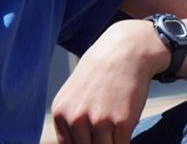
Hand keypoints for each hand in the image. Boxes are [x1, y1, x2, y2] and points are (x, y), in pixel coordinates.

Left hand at [50, 20, 161, 143]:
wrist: (125, 51)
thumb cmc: (101, 74)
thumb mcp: (75, 95)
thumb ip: (72, 122)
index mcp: (60, 112)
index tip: (92, 138)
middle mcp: (75, 118)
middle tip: (105, 133)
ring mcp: (98, 121)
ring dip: (111, 142)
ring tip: (115, 128)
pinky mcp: (122, 122)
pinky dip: (125, 141)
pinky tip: (125, 125)